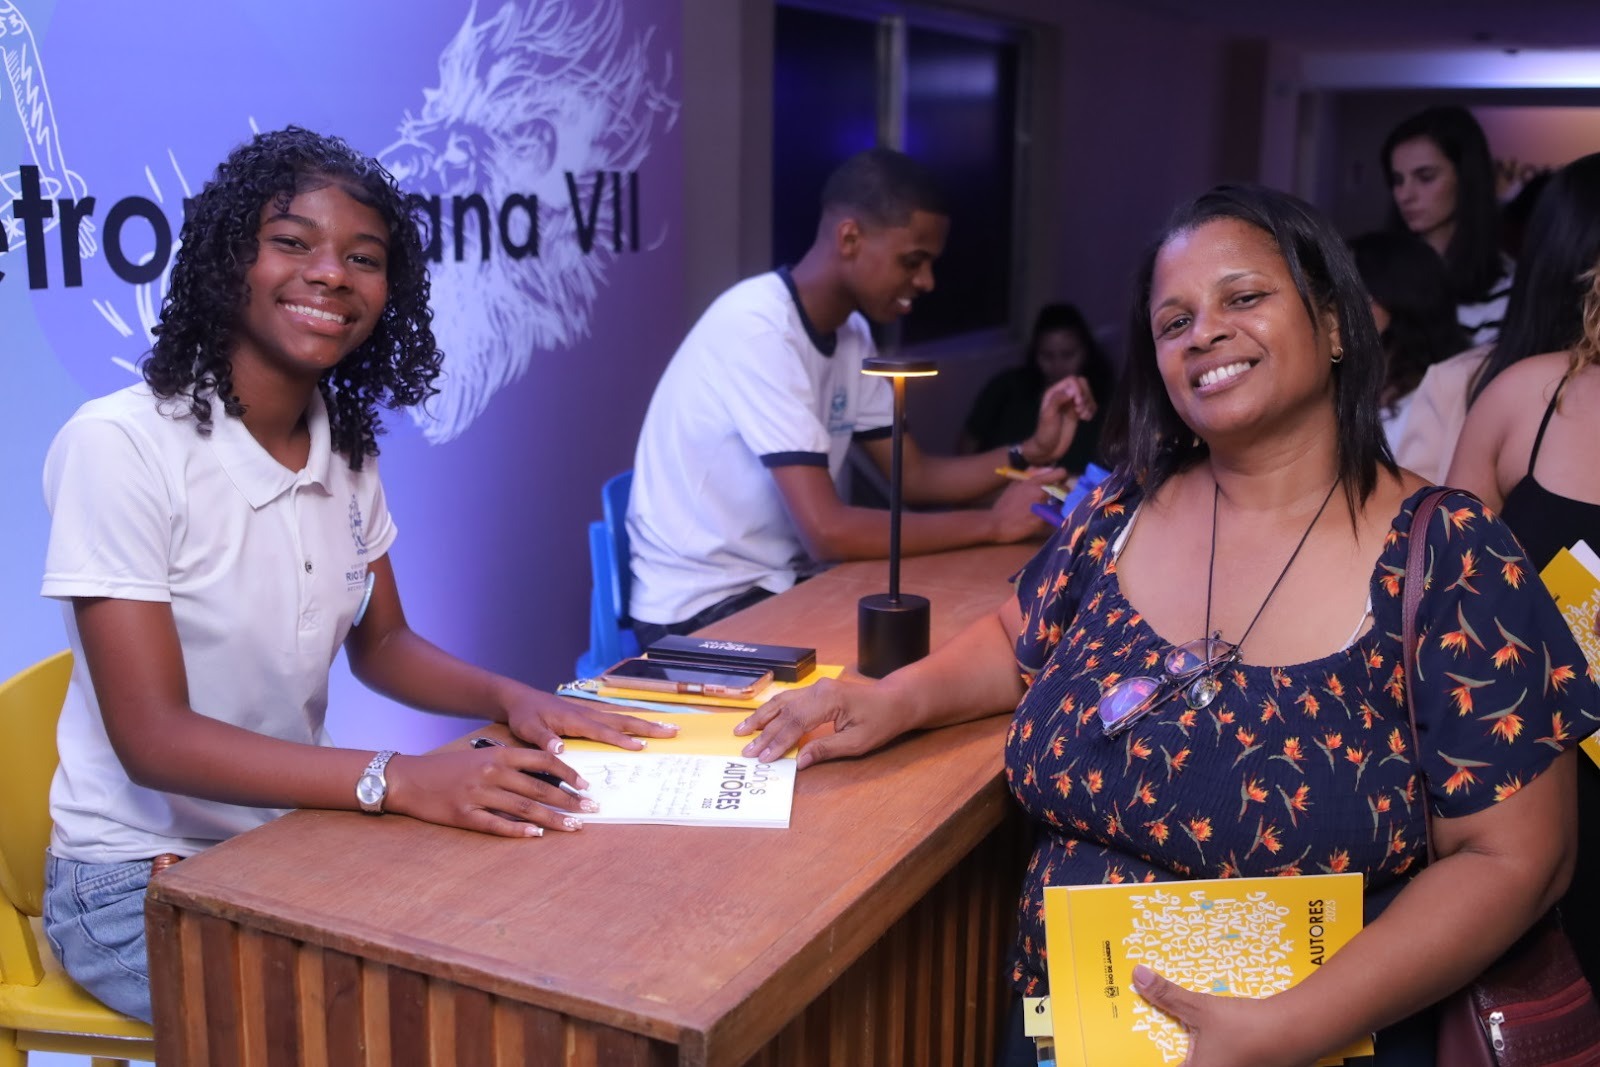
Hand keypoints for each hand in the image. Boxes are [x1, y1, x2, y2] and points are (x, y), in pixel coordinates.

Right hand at [383, 745, 598, 837]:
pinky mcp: (464, 815)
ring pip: (525, 808)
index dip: (568, 773)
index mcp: (498, 754)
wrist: (409, 778)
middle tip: (591, 810)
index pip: (542, 761)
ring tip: (574, 827)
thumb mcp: (482, 756)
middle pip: (539, 788)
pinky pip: (497, 825)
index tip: (586, 785)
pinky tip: (536, 835)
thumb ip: (511, 763)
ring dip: (553, 819)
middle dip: (569, 800)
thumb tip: (546, 774)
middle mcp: (491, 772)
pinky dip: (519, 830)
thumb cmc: (450, 768)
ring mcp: (478, 795)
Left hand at [502, 684, 678, 753]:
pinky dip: (632, 723)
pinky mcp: (587, 715)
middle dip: (648, 727)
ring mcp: (589, 713)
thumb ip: (543, 740)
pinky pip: (615, 720)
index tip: (642, 747)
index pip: (603, 731)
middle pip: (623, 721)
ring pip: (622, 719)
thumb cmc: (523, 715)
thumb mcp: (527, 729)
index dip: (622, 740)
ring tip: (668, 728)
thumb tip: (560, 749)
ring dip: (645, 724)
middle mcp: (587, 714)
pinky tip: (641, 728)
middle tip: (673, 731)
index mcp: (575, 719)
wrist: (519, 699)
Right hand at [733, 676, 908, 768]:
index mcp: (829, 699)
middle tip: (746, 751)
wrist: (895, 700)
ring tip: (741, 731)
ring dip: (761, 717)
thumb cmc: (881, 721)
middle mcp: (818, 689)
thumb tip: (799, 762)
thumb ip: (826, 749)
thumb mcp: (857, 742)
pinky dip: (772, 710)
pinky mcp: (816, 690)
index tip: (763, 758)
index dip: (778, 742)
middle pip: (784, 712)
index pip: (795, 722)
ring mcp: (816, 687)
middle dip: (763, 733)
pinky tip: (760, 719)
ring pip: (781, 702)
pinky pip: (788, 700)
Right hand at [989, 467, 1065, 541]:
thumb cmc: (1005, 504)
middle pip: (1064, 490)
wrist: (996, 524)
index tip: (1060, 481)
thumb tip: (1046, 468)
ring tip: (1047, 510)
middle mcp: (1040, 493)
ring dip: (1057, 507)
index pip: (1059, 473)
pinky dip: (1051, 519)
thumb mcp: (1014, 484)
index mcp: (1033, 482)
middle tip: (1055, 498)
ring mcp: (1043, 508)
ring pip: (1061, 505)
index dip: (1062, 476)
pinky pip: (1055, 518)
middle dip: (1062, 493)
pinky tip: (1041, 520)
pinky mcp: (1044, 522)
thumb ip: (1030, 475)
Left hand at [1022, 375, 1096, 463]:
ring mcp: (1071, 404)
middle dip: (1085, 396)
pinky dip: (1092, 410)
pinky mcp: (1077, 412)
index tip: (1077, 404)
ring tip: (1083, 416)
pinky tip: (1086, 419)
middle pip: (1082, 384)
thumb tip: (1072, 390)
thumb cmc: (1046, 433)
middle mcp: (1063, 395)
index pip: (1072, 380)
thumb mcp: (1049, 416)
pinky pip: (1090, 404)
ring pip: (1088, 394)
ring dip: (1089, 404)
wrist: (1048, 449)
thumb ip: (1058, 400)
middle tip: (1080, 410)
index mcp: (1054, 393)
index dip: (1078, 390)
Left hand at [1132, 965, 1313, 1066]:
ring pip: (1202, 1060)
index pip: (1161, 1064)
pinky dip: (1211, 1048)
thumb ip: (1167, 995)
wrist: (1296, 1031)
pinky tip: (1210, 1034)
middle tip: (1163, 1028)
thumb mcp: (1201, 1008)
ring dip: (1194, 1048)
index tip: (1138, 1044)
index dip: (1154, 1054)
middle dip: (1174, 1048)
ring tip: (1189, 1030)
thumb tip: (1137, 976)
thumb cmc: (1246, 1027)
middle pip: (1183, 1061)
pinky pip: (1217, 1059)